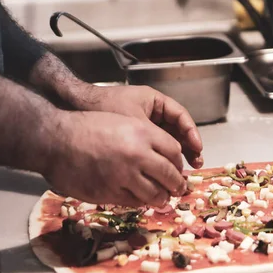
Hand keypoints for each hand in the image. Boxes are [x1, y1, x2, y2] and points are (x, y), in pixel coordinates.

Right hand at [43, 111, 187, 206]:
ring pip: (156, 194)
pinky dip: (141, 202)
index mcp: (143, 133)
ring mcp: (124, 176)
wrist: (55, 140)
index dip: (178, 162)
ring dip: (162, 197)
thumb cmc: (87, 127)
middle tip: (178, 188)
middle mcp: (137, 155)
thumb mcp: (122, 122)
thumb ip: (146, 139)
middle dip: (177, 184)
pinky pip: (135, 203)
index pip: (175, 152)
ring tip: (162, 197)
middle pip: (171, 175)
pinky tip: (141, 198)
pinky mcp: (110, 193)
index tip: (178, 167)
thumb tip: (166, 159)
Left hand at [75, 84, 203, 168]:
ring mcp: (142, 123)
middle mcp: (151, 111)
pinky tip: (161, 171)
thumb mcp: (134, 124)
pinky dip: (159, 158)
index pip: (181, 117)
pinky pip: (153, 147)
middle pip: (177, 131)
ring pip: (166, 140)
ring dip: (175, 156)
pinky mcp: (133, 136)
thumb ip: (154, 140)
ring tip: (182, 172)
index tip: (198, 148)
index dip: (192, 134)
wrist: (74, 105)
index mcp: (155, 101)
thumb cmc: (104, 107)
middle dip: (187, 148)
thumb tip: (170, 161)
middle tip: (195, 163)